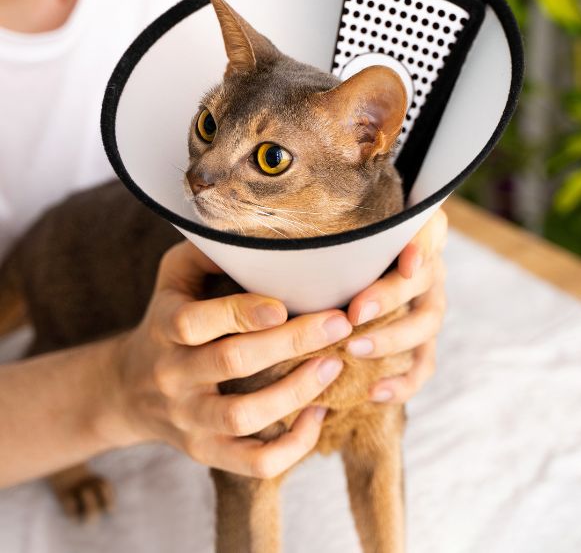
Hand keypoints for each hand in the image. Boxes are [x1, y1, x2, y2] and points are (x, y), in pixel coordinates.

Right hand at [108, 242, 353, 478]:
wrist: (129, 389)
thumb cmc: (167, 319)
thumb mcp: (172, 277)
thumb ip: (207, 252)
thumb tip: (257, 232)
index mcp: (165, 327)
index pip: (194, 322)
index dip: (239, 313)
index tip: (283, 305)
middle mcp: (173, 375)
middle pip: (231, 363)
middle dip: (290, 343)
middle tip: (338, 323)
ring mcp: (189, 420)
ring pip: (242, 418)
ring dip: (295, 393)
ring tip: (334, 365)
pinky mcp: (206, 452)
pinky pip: (252, 462)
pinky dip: (292, 447)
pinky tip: (319, 415)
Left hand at [345, 208, 447, 403]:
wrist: (352, 282)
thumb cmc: (340, 253)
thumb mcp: (341, 236)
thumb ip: (339, 234)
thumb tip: (301, 241)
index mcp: (414, 236)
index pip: (430, 232)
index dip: (422, 246)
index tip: (406, 262)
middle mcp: (427, 270)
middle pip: (424, 280)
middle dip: (389, 297)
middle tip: (354, 313)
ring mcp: (428, 307)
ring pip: (426, 324)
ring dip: (392, 338)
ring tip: (355, 349)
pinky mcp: (423, 342)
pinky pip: (423, 365)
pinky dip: (402, 382)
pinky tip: (373, 391)